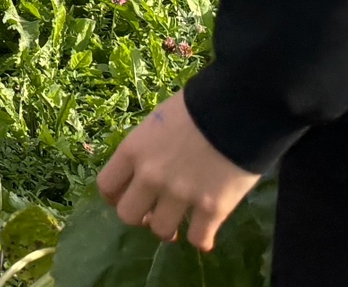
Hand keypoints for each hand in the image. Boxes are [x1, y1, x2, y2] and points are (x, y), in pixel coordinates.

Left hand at [96, 93, 261, 248]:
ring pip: (162, 231)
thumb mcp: (159, 121)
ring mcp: (180, 194)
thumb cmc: (198, 107)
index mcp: (133, 151)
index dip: (116, 197)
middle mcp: (150, 176)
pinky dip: (202, 239)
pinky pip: (198, 238)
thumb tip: (144, 169)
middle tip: (155, 213)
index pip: (107, 187)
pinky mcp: (212, 208)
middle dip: (141, 216)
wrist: (240, 108)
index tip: (129, 197)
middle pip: (128, 215)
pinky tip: (206, 233)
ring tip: (182, 222)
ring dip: (170, 229)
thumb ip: (147, 148)